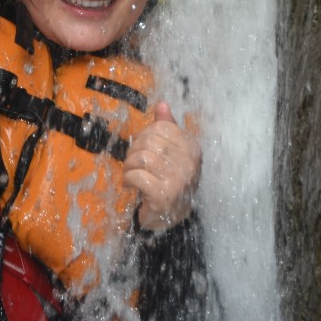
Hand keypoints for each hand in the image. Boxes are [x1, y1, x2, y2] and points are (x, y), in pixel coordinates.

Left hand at [122, 101, 201, 231]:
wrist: (168, 216)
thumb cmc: (167, 179)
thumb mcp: (169, 151)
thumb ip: (167, 127)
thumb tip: (162, 104)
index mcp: (192, 148)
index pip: (161, 127)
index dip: (145, 135)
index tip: (143, 148)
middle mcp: (189, 163)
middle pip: (149, 141)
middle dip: (134, 151)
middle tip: (134, 164)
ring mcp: (178, 180)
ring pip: (141, 158)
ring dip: (129, 166)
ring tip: (132, 174)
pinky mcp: (164, 196)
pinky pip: (137, 177)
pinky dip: (128, 180)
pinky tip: (132, 186)